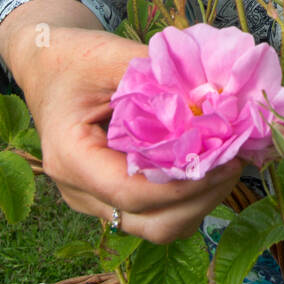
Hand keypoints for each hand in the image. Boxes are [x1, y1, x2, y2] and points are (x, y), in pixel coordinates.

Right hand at [14, 26, 245, 243]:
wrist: (47, 66)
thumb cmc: (74, 59)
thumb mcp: (110, 56)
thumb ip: (159, 76)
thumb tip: (215, 93)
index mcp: (70, 158)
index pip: (131, 193)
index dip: (184, 185)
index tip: (225, 160)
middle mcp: (79, 191)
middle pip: (150, 224)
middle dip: (200, 201)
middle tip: (236, 162)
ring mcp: (94, 200)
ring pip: (156, 227)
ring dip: (198, 203)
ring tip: (229, 164)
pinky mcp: (112, 197)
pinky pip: (155, 212)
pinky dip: (187, 197)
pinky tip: (209, 165)